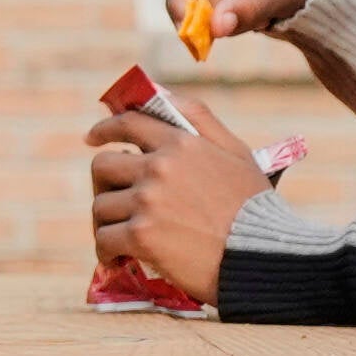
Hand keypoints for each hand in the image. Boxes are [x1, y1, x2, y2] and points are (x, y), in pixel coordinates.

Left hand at [85, 87, 254, 296]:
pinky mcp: (141, 236)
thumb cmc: (255, 207)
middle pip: (102, 166)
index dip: (105, 129)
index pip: (129, 123)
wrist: (262, 255)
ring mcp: (148, 201)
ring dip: (107, 223)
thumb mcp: (237, 153)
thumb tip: (164, 97)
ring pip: (100, 206)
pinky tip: (117, 258)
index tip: (93, 138)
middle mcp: (159, 167)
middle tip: (113, 202)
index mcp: (181, 143)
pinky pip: (104, 239)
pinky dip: (106, 251)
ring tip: (120, 236)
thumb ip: (202, 120)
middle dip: (103, 184)